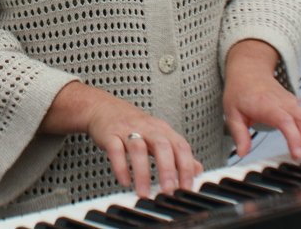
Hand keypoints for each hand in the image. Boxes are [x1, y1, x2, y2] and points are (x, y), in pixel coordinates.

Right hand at [43, 82, 202, 197]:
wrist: (103, 107)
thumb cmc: (133, 124)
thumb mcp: (159, 135)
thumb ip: (177, 152)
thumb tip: (197, 169)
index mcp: (162, 130)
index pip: (180, 147)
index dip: (186, 167)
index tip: (187, 189)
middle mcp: (147, 128)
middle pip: (162, 145)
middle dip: (167, 169)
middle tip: (168, 191)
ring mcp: (128, 130)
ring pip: (138, 148)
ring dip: (142, 172)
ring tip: (144, 192)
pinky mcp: (110, 134)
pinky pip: (115, 149)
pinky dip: (120, 166)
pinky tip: (124, 181)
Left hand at [223, 40, 300, 159]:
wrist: (248, 72)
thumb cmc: (240, 92)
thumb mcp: (232, 113)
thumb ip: (239, 134)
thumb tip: (242, 153)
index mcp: (267, 106)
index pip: (286, 121)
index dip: (295, 138)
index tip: (297, 154)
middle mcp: (284, 103)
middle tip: (300, 155)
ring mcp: (294, 102)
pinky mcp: (299, 102)